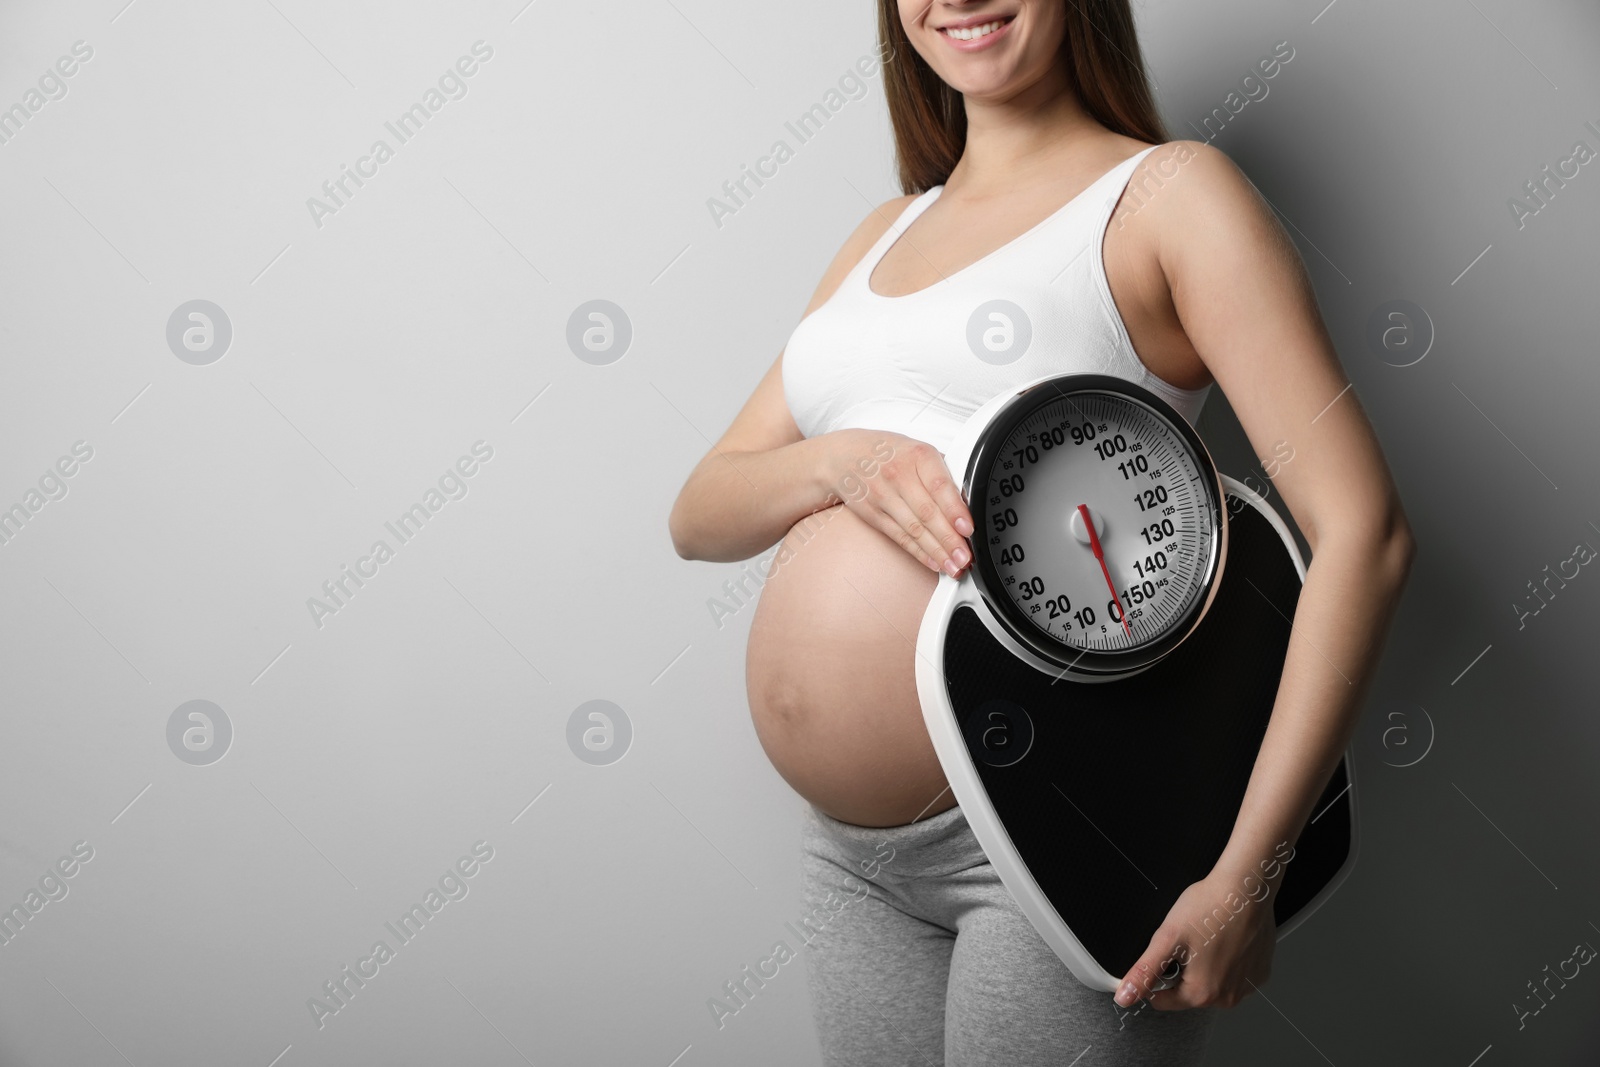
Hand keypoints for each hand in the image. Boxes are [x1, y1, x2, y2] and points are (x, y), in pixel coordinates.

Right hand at [823, 429, 973, 577]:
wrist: (842, 456)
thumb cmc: (887, 452)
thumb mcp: (917, 448)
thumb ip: (942, 471)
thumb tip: (968, 500)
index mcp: (917, 455)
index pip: (939, 486)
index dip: (955, 510)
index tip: (968, 529)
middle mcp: (898, 475)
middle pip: (927, 513)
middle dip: (949, 539)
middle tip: (965, 557)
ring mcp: (883, 497)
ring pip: (914, 529)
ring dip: (936, 551)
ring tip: (954, 566)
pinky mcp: (873, 515)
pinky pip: (899, 537)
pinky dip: (918, 552)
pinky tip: (933, 562)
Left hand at [1112, 868, 1276, 1010]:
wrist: (1246, 887)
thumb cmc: (1210, 907)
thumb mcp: (1167, 938)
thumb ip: (1144, 972)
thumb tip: (1125, 996)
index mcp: (1202, 993)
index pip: (1162, 1001)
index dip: (1156, 977)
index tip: (1164, 954)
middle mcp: (1228, 997)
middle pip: (1188, 992)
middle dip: (1182, 969)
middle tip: (1188, 941)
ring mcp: (1247, 986)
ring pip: (1211, 983)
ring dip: (1204, 966)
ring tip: (1207, 938)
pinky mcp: (1260, 971)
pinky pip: (1234, 974)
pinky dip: (1226, 960)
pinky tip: (1225, 939)